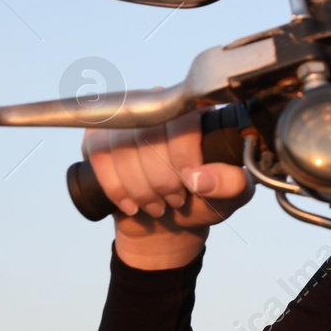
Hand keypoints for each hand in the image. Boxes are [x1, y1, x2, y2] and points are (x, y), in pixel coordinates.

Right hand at [82, 109, 253, 269]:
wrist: (167, 222)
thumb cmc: (203, 201)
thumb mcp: (231, 196)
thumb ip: (231, 184)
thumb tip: (200, 177)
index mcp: (198, 114)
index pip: (182, 121)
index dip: (183, 157)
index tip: (189, 186)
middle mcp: (160, 108)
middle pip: (148, 135)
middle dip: (161, 180)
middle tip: (175, 201)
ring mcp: (126, 119)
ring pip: (121, 148)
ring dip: (140, 188)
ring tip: (157, 206)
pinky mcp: (99, 136)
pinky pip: (99, 156)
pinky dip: (116, 188)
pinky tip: (131, 205)